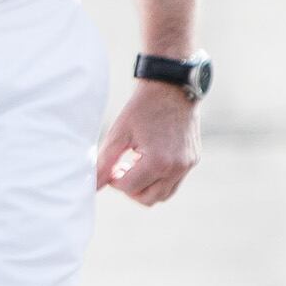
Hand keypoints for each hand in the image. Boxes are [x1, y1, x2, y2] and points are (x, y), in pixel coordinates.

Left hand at [96, 84, 198, 205]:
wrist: (172, 87)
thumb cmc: (143, 107)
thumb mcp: (119, 133)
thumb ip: (104, 162)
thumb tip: (92, 185)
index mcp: (158, 162)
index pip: (129, 188)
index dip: (114, 180)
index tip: (111, 165)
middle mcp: (176, 167)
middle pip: (147, 198)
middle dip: (129, 188)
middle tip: (121, 168)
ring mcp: (187, 165)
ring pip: (163, 195)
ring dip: (145, 188)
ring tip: (134, 165)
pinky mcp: (193, 160)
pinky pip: (174, 183)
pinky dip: (159, 180)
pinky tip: (148, 161)